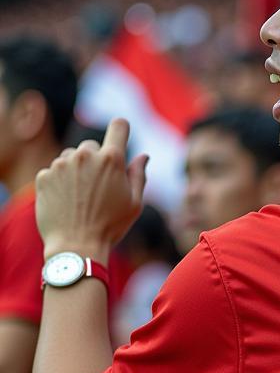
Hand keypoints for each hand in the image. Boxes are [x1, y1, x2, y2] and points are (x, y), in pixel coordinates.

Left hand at [36, 119, 147, 260]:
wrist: (75, 246)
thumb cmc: (110, 227)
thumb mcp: (135, 203)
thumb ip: (139, 175)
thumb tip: (143, 156)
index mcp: (111, 159)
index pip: (119, 125)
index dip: (121, 130)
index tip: (120, 137)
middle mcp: (84, 156)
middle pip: (92, 146)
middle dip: (97, 160)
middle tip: (99, 186)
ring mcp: (61, 165)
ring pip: (71, 157)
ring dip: (76, 169)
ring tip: (81, 196)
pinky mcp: (43, 176)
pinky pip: (54, 171)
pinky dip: (60, 182)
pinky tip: (66, 201)